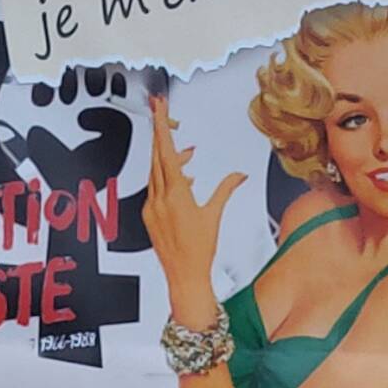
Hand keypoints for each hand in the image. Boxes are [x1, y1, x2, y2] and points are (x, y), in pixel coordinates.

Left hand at [144, 89, 241, 315]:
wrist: (184, 278)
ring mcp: (150, 208)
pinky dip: (165, 178)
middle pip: (157, 156)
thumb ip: (226, 189)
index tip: (158, 108)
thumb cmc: (200, 251)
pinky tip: (181, 178)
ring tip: (187, 153)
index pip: (166, 152)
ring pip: (155, 171)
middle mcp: (158, 199)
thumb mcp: (214, 215)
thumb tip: (241, 175)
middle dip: (161, 133)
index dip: (161, 127)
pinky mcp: (147, 217)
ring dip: (168, 158)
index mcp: (176, 195)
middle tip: (161, 111)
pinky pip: (154, 188)